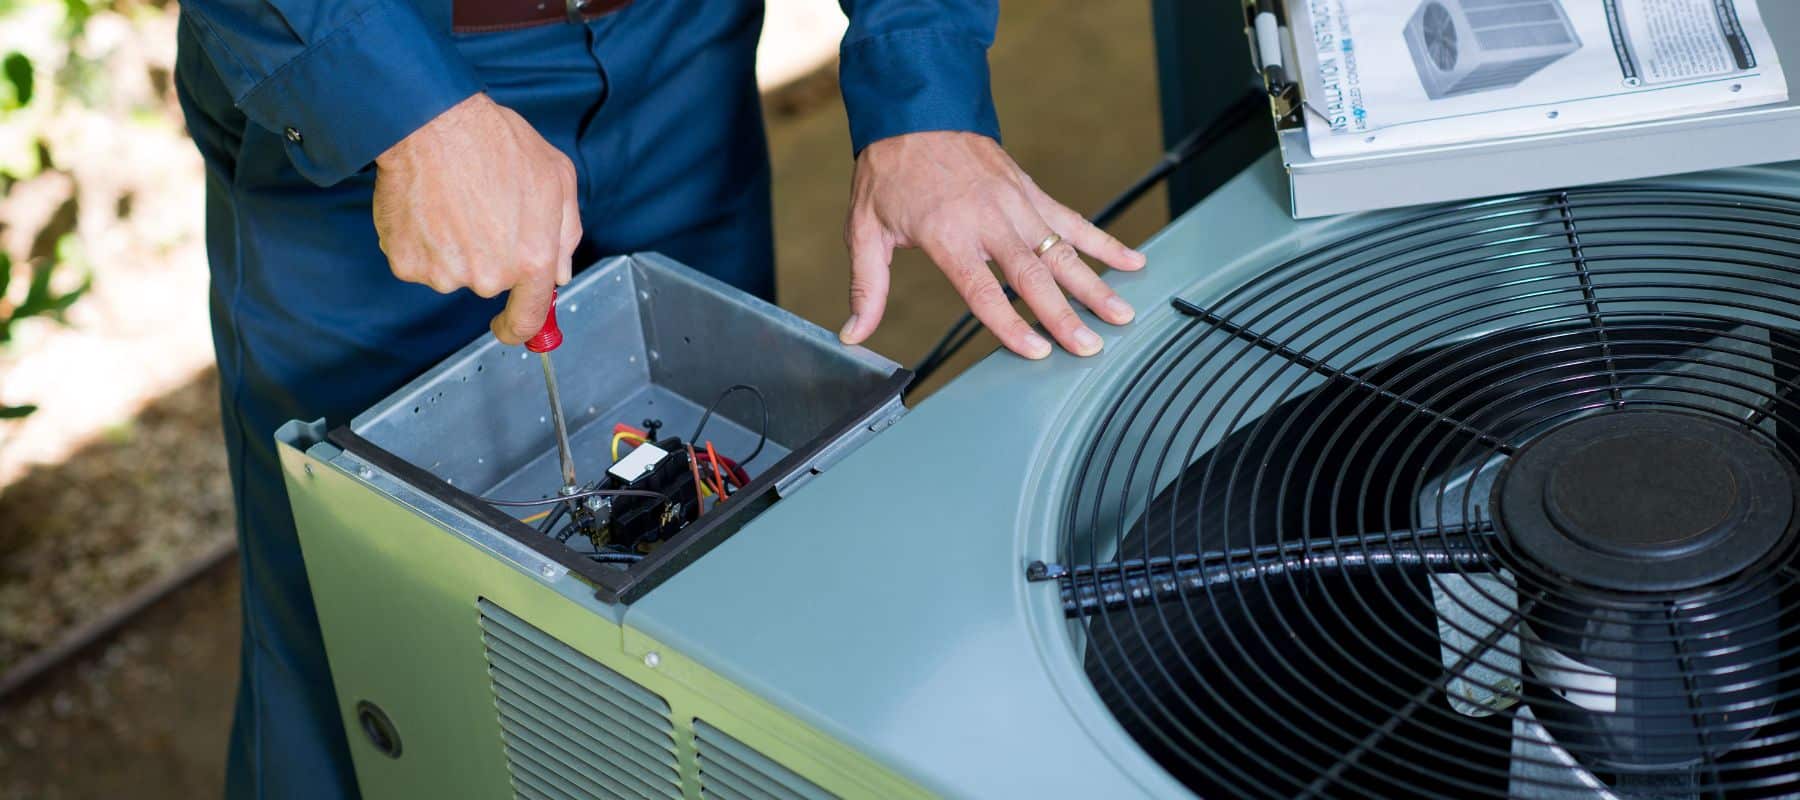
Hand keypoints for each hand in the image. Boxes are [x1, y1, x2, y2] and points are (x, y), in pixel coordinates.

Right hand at [372, 93, 580, 344]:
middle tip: (479, 208)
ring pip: (452, 271)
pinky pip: (419, 261)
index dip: (521, 327)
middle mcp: (489, 276)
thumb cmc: (495, 142)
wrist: (431, 123)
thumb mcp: (557, 177)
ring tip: (453, 201)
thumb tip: (559, 273)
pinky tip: (427, 206)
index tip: (510, 325)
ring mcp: (445, 273)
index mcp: (532, 260)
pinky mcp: (407, 263)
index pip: (529, 318)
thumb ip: (565, 234)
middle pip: (489, 283)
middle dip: (488, 254)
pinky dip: (421, 240)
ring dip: (452, 246)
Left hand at [838, 131, 1146, 358]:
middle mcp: (988, 219)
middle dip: (1065, 315)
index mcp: (947, 233)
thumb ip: (867, 287)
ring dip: (1094, 285)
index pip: (983, 290)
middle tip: (1090, 348)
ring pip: (1062, 251)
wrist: (915, 110)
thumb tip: (853, 335)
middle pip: (1033, 275)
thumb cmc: (889, 173)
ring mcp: (1015, 203)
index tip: (1035, 352)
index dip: (1010, 324)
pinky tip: (1131, 263)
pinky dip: (1104, 243)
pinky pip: (1073, 221)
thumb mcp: (865, 229)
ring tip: (1122, 316)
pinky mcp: (1030, 192)